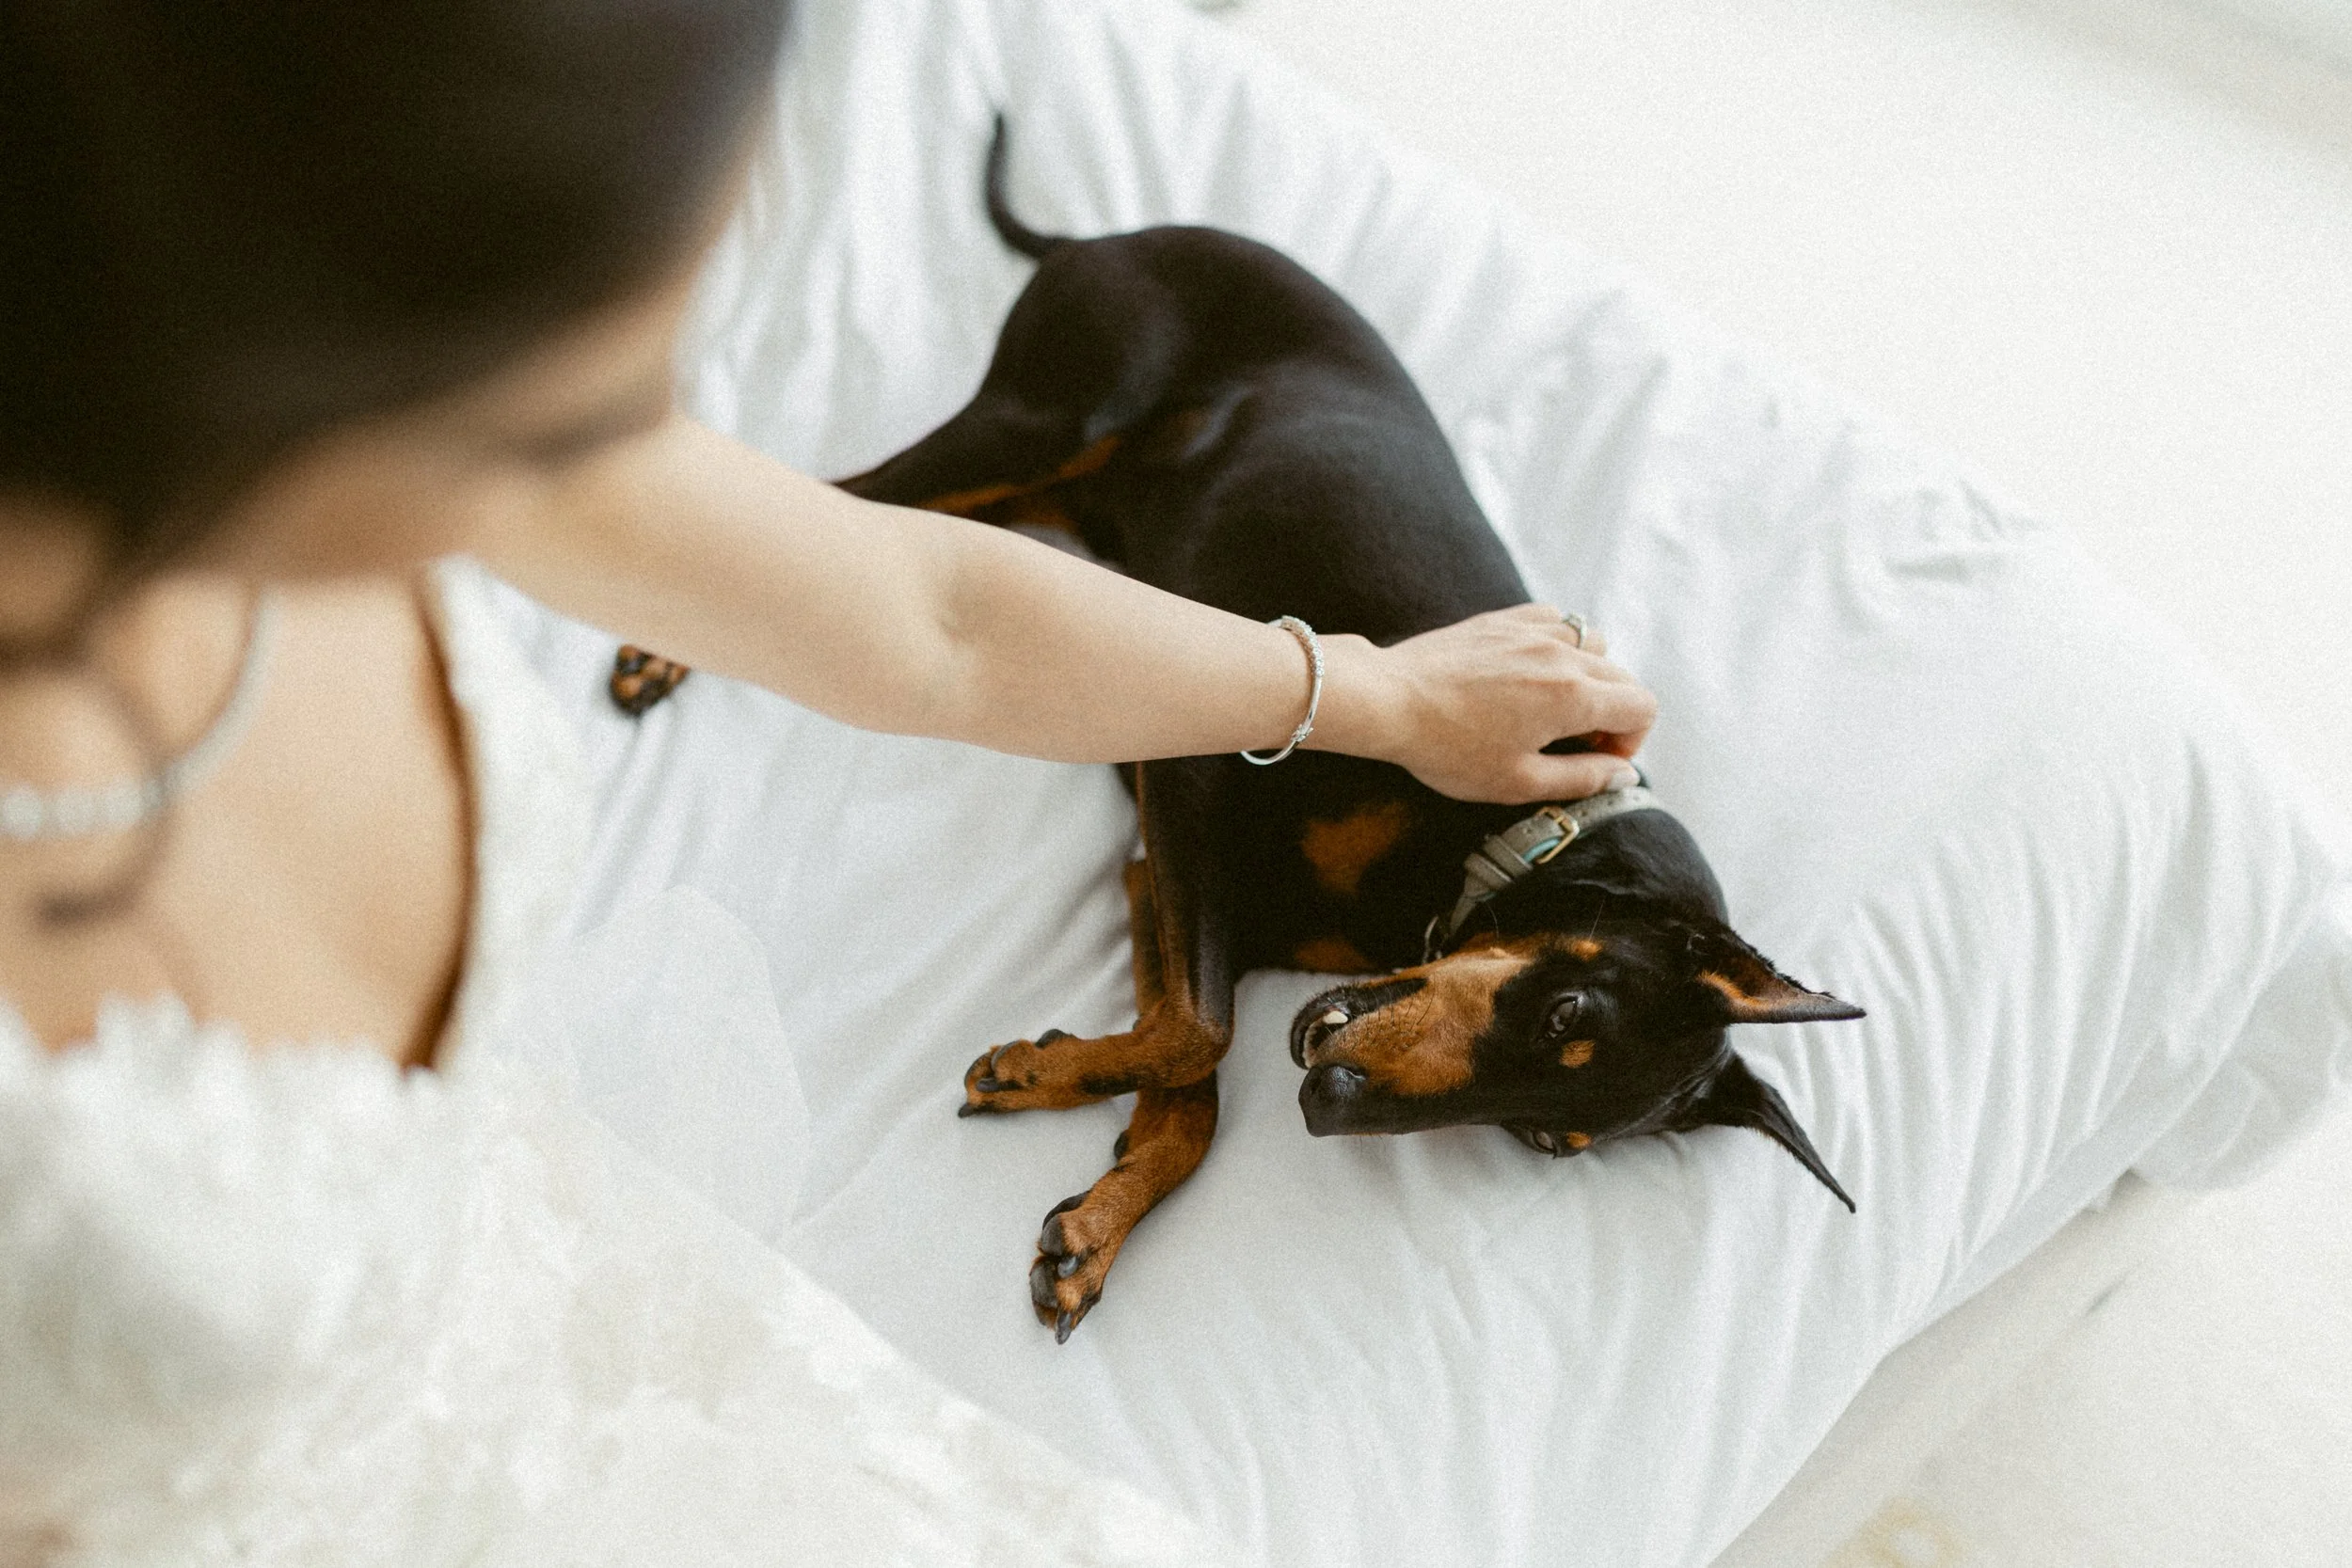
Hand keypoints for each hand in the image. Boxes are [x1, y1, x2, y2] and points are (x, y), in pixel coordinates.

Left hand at [1316, 604, 1656, 804]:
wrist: (1389, 700)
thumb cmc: (1448, 748)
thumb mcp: (1518, 782)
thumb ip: (1582, 778)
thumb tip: (1625, 777)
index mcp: (1574, 696)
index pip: (1643, 706)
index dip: (1630, 741)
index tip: (1595, 759)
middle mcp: (1562, 653)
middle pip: (1623, 677)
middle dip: (1611, 715)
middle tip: (1570, 743)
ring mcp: (1532, 630)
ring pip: (1593, 643)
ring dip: (1589, 675)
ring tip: (1553, 706)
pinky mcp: (1503, 619)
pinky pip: (1556, 620)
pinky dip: (1559, 643)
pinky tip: (1532, 669)